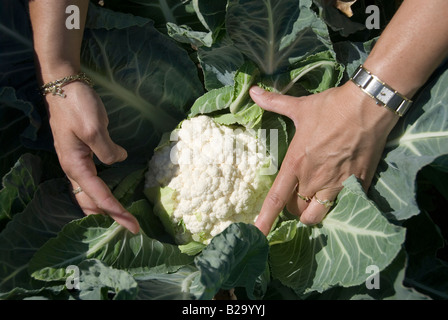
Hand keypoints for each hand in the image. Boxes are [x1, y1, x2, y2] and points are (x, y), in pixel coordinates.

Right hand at [45, 81, 139, 233]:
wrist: (63, 84)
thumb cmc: (77, 106)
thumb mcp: (94, 129)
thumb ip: (107, 151)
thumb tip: (119, 159)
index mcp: (75, 166)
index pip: (100, 197)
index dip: (117, 213)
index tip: (133, 226)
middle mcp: (73, 168)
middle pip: (89, 202)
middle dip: (108, 217)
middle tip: (128, 228)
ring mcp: (75, 161)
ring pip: (87, 194)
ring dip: (102, 208)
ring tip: (118, 219)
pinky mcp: (80, 153)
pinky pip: (90, 181)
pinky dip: (100, 193)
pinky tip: (108, 194)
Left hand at [249, 81, 398, 234]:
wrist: (368, 106)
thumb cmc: (331, 107)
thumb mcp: (299, 106)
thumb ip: (273, 103)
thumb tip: (251, 91)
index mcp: (296, 163)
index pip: (276, 198)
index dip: (265, 219)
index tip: (257, 233)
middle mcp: (313, 179)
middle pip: (296, 210)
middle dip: (294, 207)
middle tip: (299, 194)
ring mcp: (336, 185)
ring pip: (318, 215)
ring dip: (313, 212)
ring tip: (316, 201)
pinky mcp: (358, 185)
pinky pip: (344, 206)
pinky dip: (339, 205)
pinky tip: (341, 193)